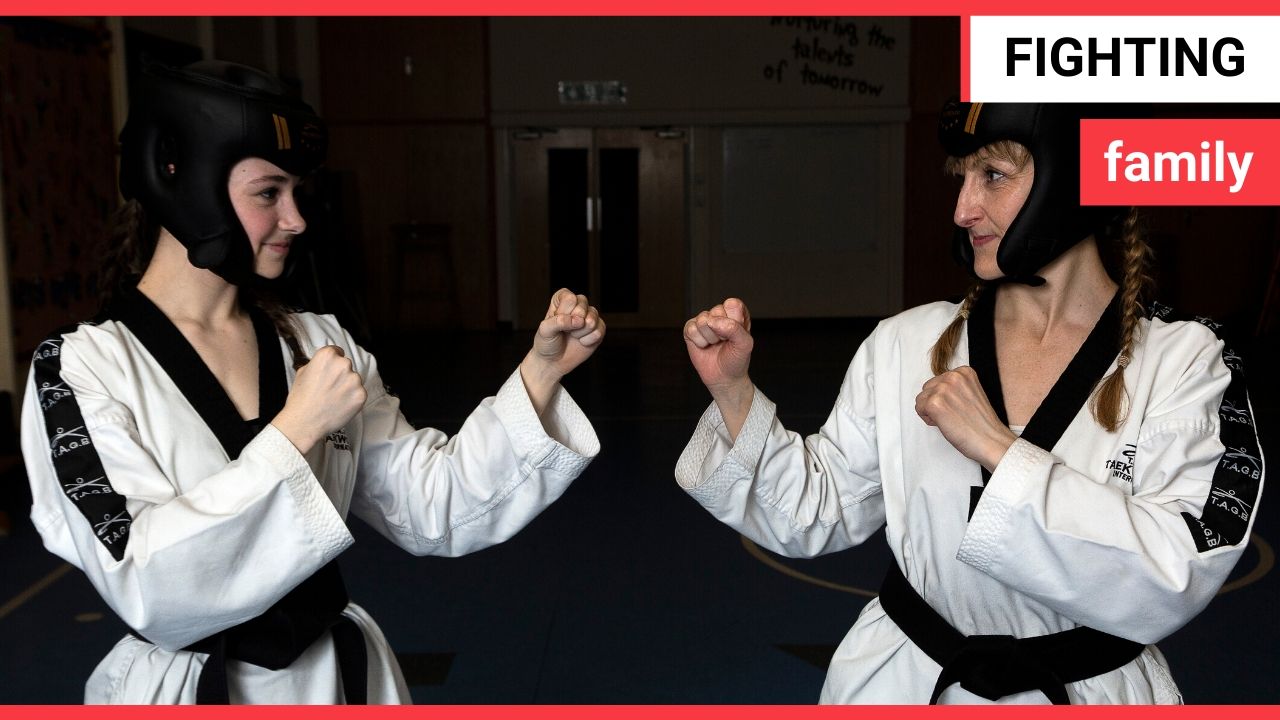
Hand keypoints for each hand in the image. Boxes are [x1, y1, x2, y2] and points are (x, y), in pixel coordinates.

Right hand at [272, 345, 366, 453]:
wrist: (304, 422)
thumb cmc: (300, 399)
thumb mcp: (302, 372)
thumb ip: (317, 364)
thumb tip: (324, 364)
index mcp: (327, 355)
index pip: (337, 352)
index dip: (332, 363)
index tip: (330, 371)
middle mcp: (343, 364)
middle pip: (346, 366)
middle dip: (340, 375)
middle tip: (329, 388)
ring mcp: (354, 380)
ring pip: (354, 380)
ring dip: (347, 387)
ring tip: (333, 399)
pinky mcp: (361, 395)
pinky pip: (359, 393)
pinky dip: (352, 399)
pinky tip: (339, 405)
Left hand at [520, 288, 604, 413]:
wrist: (551, 365)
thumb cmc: (544, 346)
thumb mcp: (544, 332)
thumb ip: (556, 322)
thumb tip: (574, 319)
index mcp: (560, 302)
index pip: (569, 296)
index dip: (564, 310)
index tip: (557, 322)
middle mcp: (575, 308)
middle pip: (584, 303)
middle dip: (575, 320)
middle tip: (567, 332)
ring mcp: (587, 319)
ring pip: (594, 315)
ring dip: (584, 329)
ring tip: (574, 338)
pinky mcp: (596, 331)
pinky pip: (602, 328)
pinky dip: (593, 337)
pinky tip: (583, 343)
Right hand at [684, 298, 754, 438]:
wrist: (724, 378)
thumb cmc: (736, 359)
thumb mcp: (745, 344)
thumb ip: (734, 328)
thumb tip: (712, 321)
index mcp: (736, 313)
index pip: (732, 304)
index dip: (734, 321)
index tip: (736, 335)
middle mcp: (720, 314)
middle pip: (716, 311)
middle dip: (721, 332)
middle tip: (725, 342)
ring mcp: (704, 321)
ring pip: (702, 320)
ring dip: (710, 338)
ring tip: (715, 344)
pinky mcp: (691, 329)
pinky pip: (691, 329)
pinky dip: (699, 342)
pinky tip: (704, 346)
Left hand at [915, 366, 1016, 470]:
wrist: (990, 441)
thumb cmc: (982, 423)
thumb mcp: (971, 393)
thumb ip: (955, 387)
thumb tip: (938, 390)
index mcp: (964, 372)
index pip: (939, 380)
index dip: (944, 397)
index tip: (956, 406)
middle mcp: (953, 376)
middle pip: (927, 388)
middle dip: (935, 402)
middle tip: (952, 415)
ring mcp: (943, 389)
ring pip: (921, 398)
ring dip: (931, 411)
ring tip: (950, 419)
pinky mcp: (934, 403)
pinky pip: (918, 408)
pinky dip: (928, 419)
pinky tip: (944, 423)